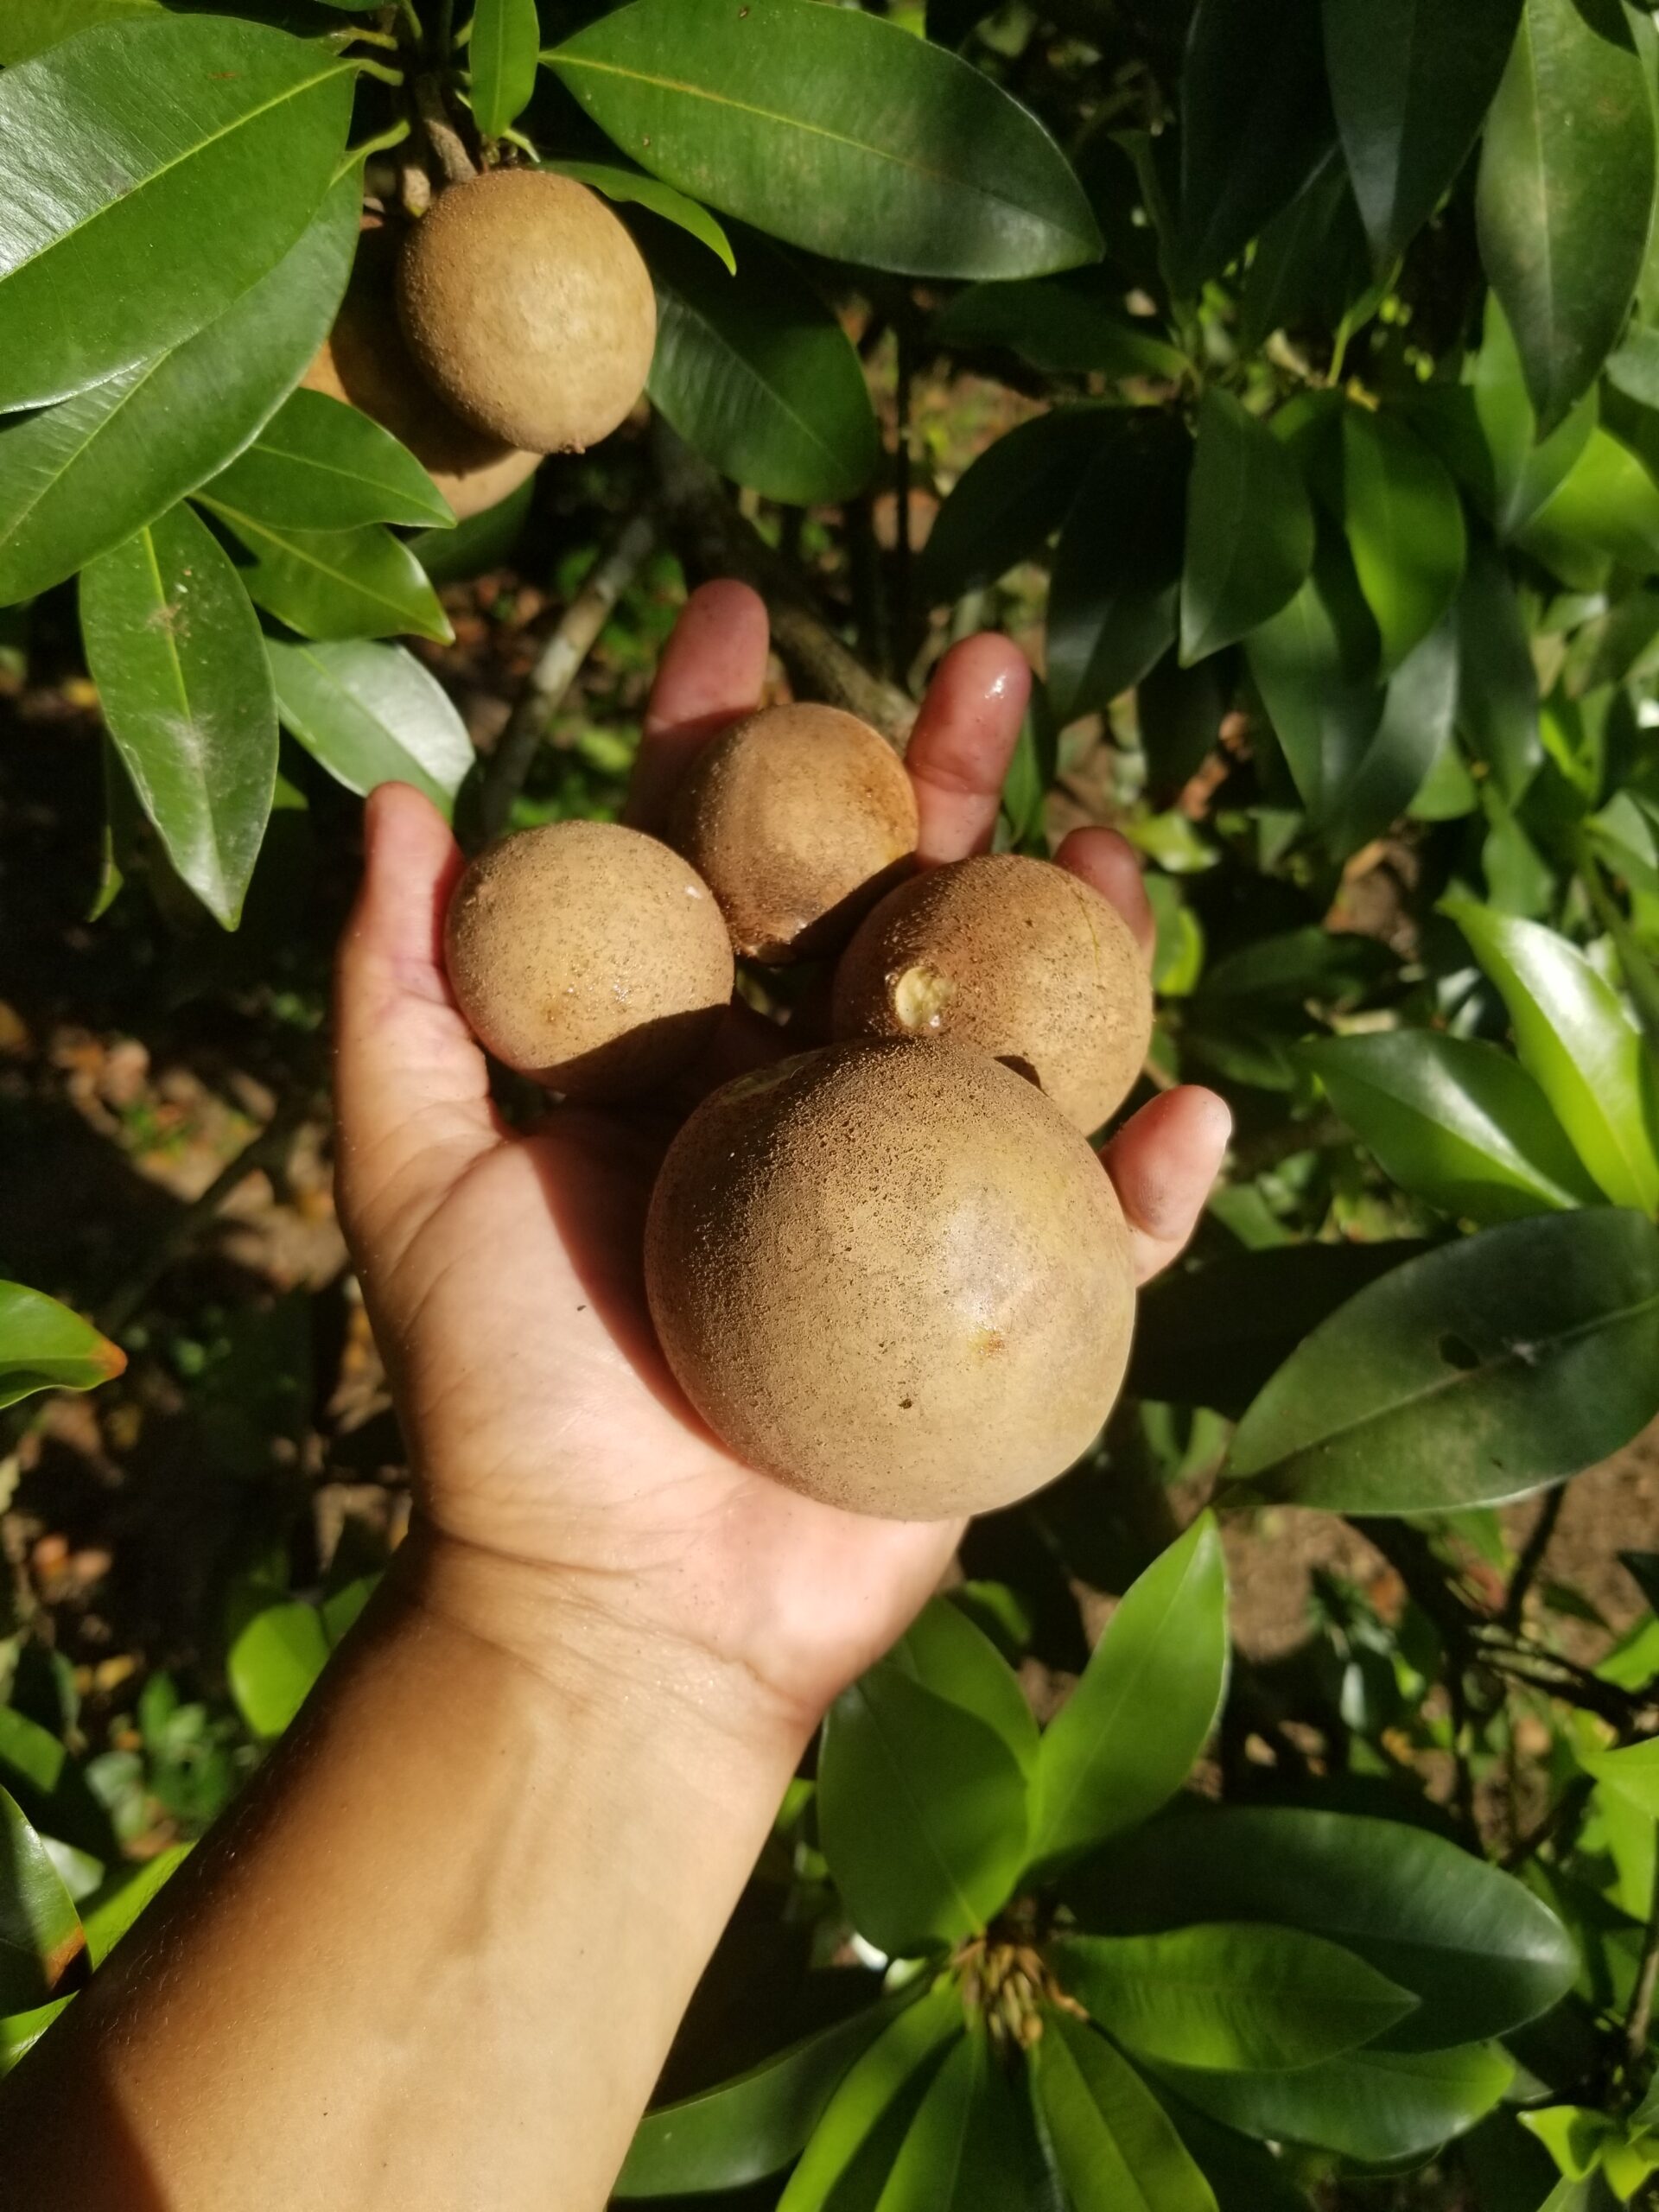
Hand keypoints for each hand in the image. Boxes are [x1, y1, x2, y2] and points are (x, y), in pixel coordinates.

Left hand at [333, 582, 1229, 1743]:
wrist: (612, 1609)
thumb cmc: (507, 1397)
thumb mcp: (414, 1171)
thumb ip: (399, 993)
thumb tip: (398, 800)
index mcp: (678, 1056)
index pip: (704, 859)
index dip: (723, 731)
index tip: (739, 605)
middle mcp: (802, 1103)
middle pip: (887, 909)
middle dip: (938, 780)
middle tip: (991, 659)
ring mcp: (912, 1203)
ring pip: (1014, 1034)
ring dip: (1072, 937)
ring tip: (1105, 839)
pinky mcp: (997, 1317)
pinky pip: (1103, 1234)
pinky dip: (1153, 1173)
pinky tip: (1197, 1095)